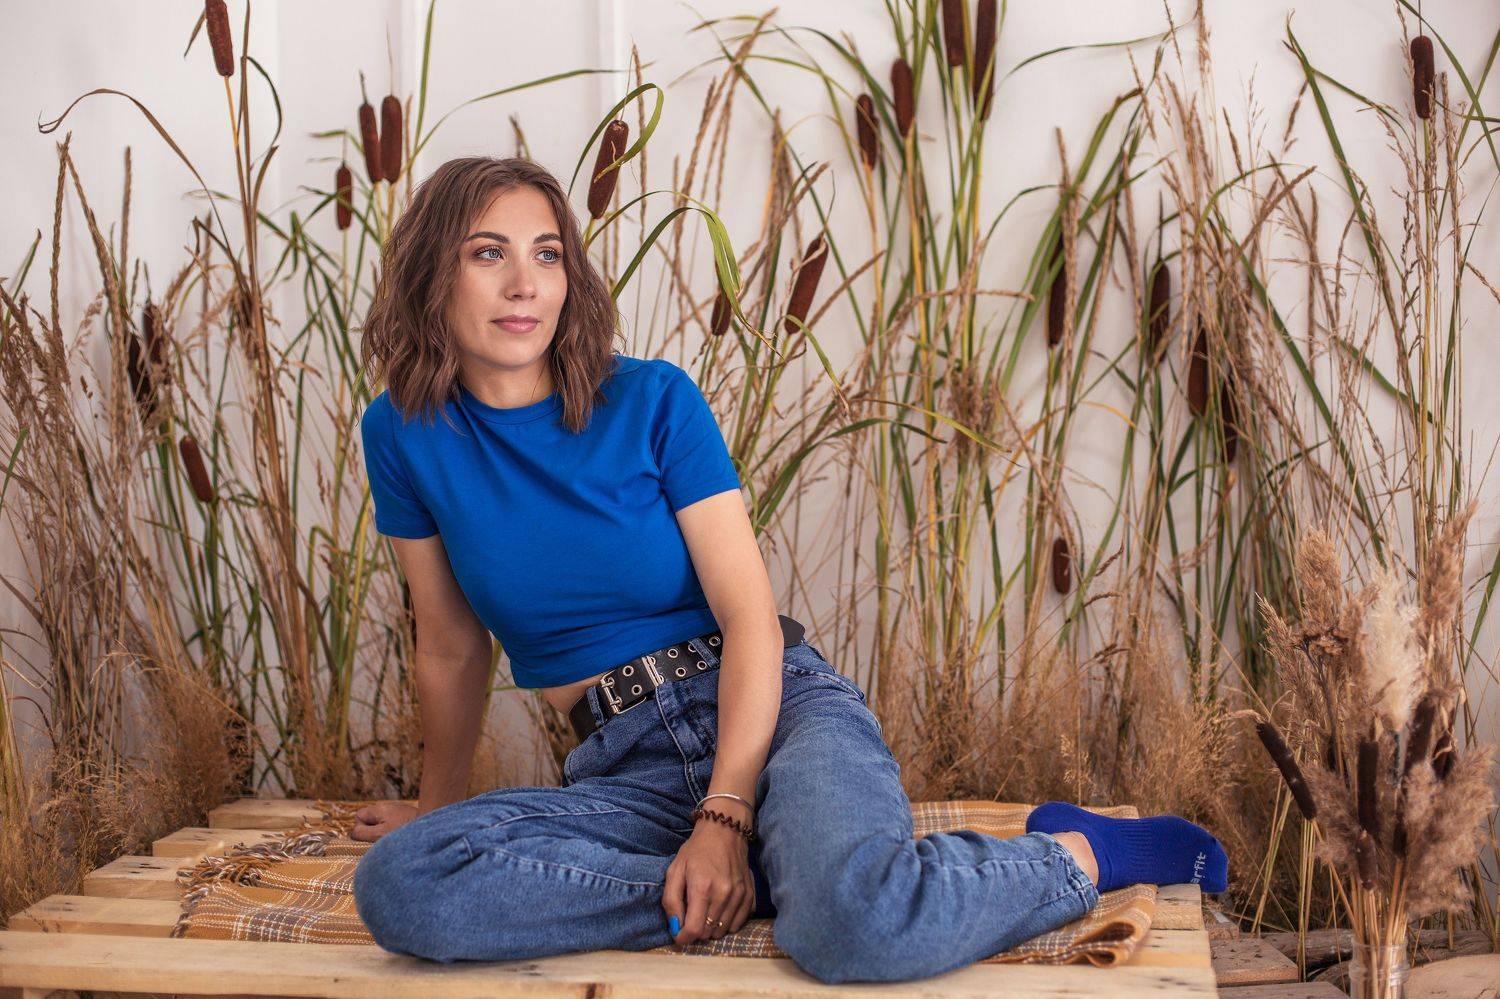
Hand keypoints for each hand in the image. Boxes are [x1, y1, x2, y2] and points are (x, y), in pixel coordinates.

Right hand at [351, 801, 418, 841]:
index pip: (359, 816)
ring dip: (385, 833)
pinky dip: (397, 832)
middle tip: (382, 841)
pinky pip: (395, 825)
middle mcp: (389, 807)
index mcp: (380, 808)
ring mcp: (400, 811)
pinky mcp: (409, 817)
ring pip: (383, 823)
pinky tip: (404, 838)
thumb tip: (353, 833)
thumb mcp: (379, 835)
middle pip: (371, 820)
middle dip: (373, 832)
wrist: (435, 828)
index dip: (361, 829)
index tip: (371, 838)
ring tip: (395, 840)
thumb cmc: (405, 833)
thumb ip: (362, 833)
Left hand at [661, 820, 754, 945]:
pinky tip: (720, 910)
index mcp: (702, 888)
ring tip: (705, 911)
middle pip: (708, 933)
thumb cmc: (696, 850)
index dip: (683, 937)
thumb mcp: (674, 870)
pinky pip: (738, 924)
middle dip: (696, 930)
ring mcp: (739, 896)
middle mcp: (723, 894)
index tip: (679, 933)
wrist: (725, 831)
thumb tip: (675, 928)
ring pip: (723, 931)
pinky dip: (727, 923)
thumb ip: (671, 901)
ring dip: (711, 927)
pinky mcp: (750, 895)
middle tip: (691, 915)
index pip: (694, 929)